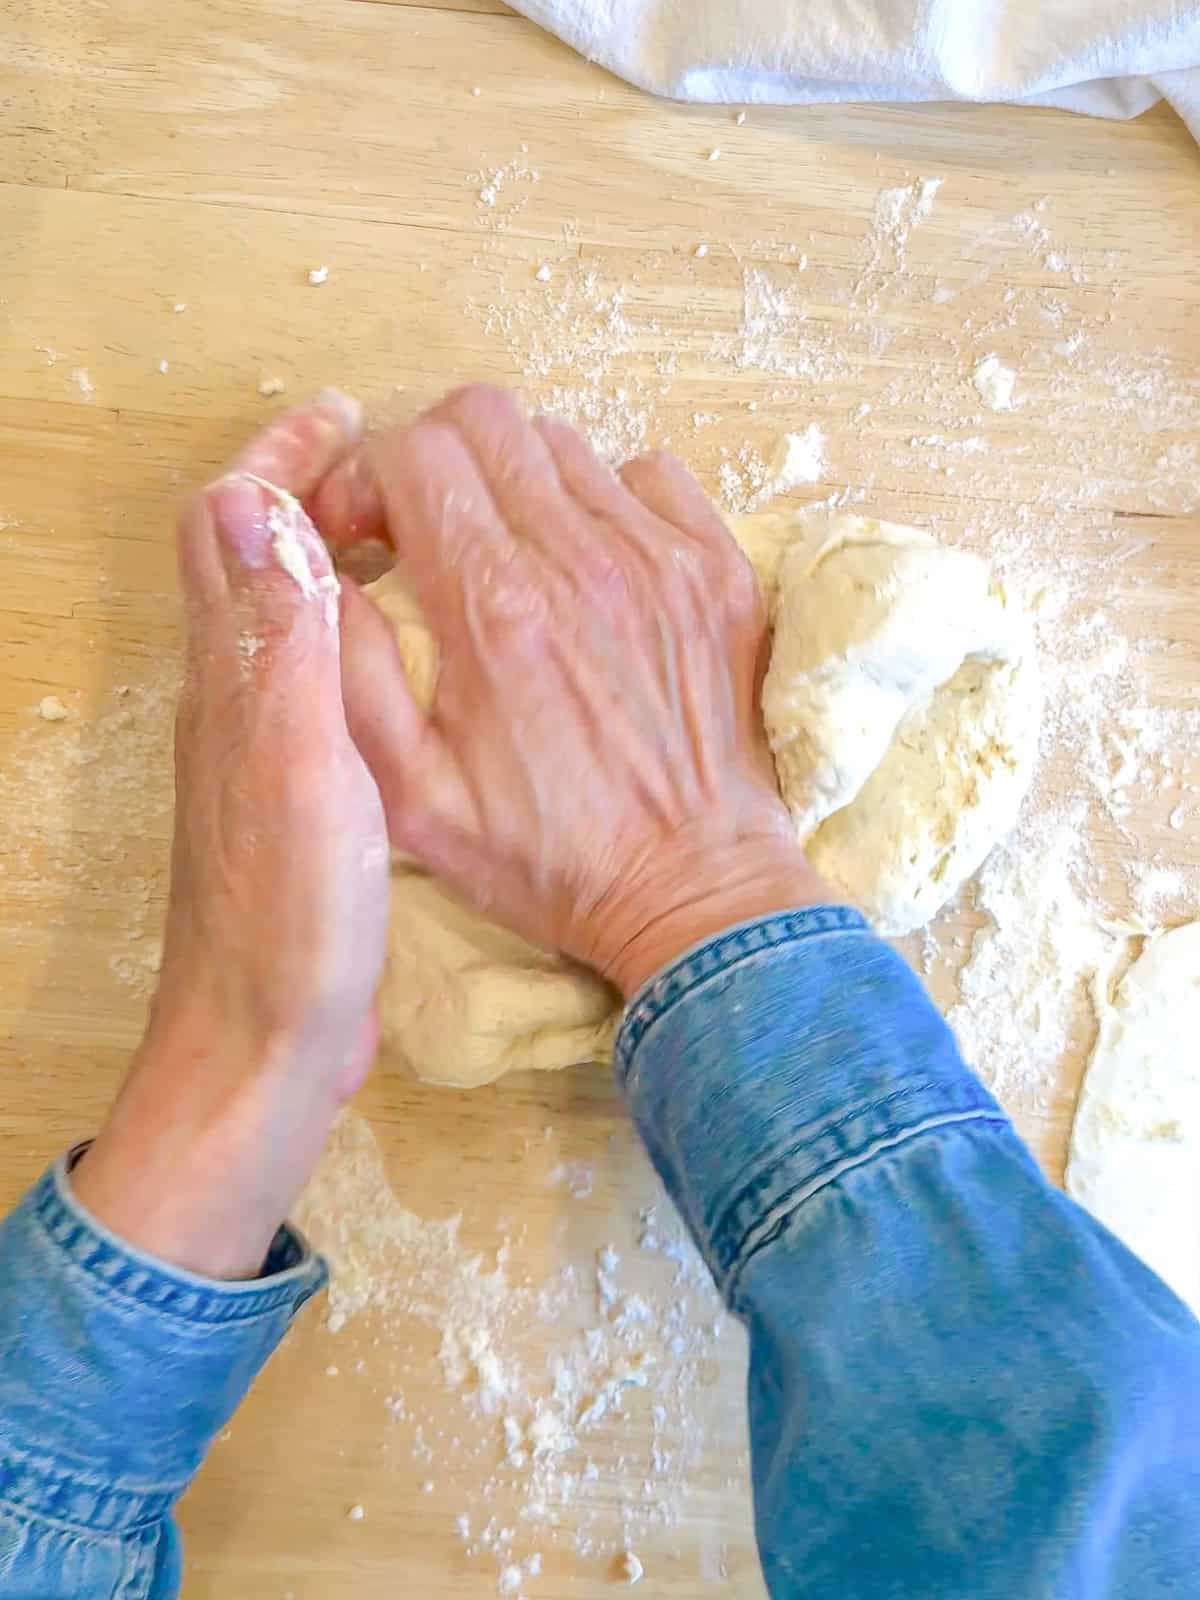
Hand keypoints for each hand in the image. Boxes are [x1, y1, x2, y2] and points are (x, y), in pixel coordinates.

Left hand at [74, 391, 388, 1278]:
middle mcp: (235, 703)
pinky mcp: (296, 797)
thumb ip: (280, 644)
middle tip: (392, 467)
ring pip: (285, 619)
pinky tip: (414, 652)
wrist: (264, 1049)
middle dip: (307, 491)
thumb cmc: (291, 922)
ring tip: (412, 537)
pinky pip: (316, 677)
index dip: (280, 460)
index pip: (230, 530)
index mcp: (233, 684)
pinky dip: (356, 629)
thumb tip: (245, 502)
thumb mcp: (302, 774)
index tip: (348, 417)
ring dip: (332, 556)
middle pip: (251, 561)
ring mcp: (262, 752)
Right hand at [312, 385, 827, 996]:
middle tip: (430, 531)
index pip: (411, 453)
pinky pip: (651, 476)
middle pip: (484, 417)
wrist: (693, 893)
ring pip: (564, 443)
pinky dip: (609, 502)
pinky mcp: (719, 571)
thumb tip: (326, 576)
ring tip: (513, 557)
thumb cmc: (549, 859)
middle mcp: (580, 560)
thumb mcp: (410, 799)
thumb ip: (349, 675)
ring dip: (519, 484)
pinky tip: (594, 568)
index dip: (369, 481)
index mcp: (492, 608)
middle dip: (436, 460)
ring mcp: (661, 557)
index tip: (369, 537)